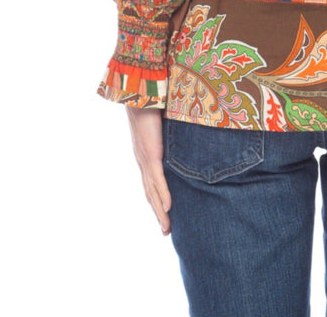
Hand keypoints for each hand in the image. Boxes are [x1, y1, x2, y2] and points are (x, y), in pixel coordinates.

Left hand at [126, 107, 171, 235]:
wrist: (140, 96)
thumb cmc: (153, 106)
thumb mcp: (165, 125)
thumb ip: (171, 134)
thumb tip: (186, 133)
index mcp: (145, 156)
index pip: (151, 184)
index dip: (157, 200)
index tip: (165, 215)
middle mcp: (143, 162)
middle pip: (150, 194)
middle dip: (158, 214)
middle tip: (166, 231)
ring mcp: (145, 160)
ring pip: (153, 192)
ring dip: (160, 212)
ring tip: (167, 228)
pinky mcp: (150, 156)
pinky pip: (158, 180)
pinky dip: (163, 195)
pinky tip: (168, 208)